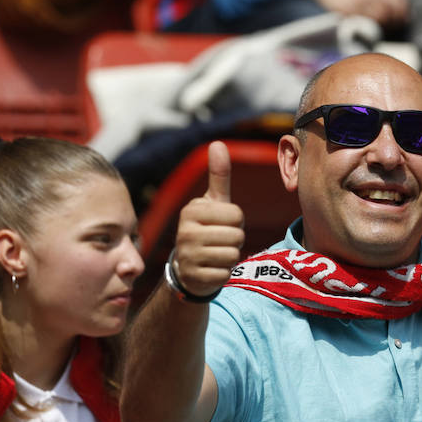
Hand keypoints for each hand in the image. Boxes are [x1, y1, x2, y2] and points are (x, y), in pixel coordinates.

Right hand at [173, 141, 245, 296]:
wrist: (187, 268)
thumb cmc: (206, 228)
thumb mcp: (212, 202)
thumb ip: (218, 175)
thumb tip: (218, 143)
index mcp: (192, 211)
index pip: (236, 214)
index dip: (236, 221)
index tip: (222, 224)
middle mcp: (185, 232)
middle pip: (236, 235)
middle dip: (235, 239)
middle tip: (219, 241)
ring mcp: (188, 256)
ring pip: (233, 254)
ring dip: (230, 256)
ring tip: (216, 254)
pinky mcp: (194, 277)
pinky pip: (225, 273)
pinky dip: (224, 272)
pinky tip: (211, 268)